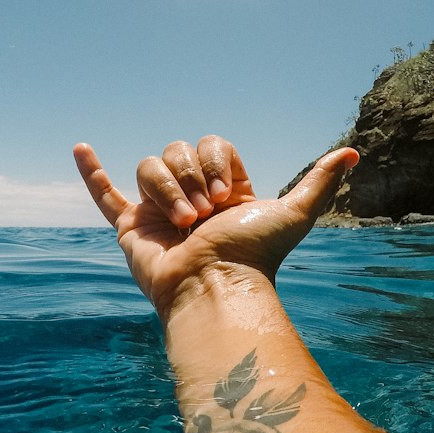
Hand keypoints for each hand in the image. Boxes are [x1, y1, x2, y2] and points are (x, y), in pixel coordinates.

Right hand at [73, 136, 357, 321]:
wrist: (215, 287)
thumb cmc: (254, 256)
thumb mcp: (294, 213)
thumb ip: (319, 183)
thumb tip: (352, 153)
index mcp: (223, 190)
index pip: (210, 146)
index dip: (216, 162)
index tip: (229, 195)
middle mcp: (190, 196)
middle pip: (177, 151)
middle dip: (191, 176)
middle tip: (206, 213)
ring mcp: (158, 209)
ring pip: (150, 166)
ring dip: (167, 190)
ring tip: (184, 222)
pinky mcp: (131, 225)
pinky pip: (106, 195)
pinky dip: (92, 172)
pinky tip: (81, 148)